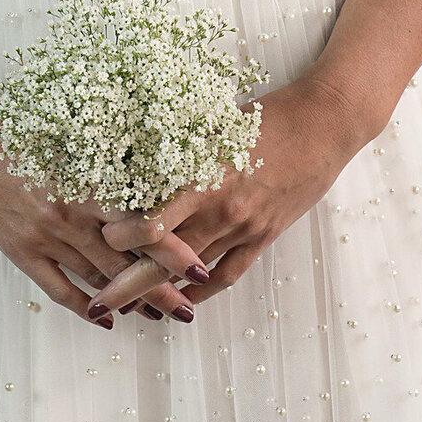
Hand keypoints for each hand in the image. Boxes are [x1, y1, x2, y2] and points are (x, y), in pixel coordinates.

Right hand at [0, 91, 217, 328]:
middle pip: (126, 264)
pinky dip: (86, 308)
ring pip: (98, 281)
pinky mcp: (23, 252)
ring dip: (129, 301)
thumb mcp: (68, 142)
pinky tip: (105, 320)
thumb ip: (102, 167)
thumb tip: (145, 181)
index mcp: (88, 186)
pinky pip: (60, 290)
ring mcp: (46, 238)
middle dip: (160, 289)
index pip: (142, 226)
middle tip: (187, 307)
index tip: (200, 268)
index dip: (172, 251)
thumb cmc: (19, 131)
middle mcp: (71, 217)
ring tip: (156, 316)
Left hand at [86, 78, 370, 314]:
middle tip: (97, 304)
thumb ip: (184, 147)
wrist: (324, 125)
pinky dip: (202, 290)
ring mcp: (245, 227)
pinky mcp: (265, 236)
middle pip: (166, 258)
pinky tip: (183, 300)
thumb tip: (142, 156)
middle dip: (129, 283)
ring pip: (194, 272)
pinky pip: (228, 274)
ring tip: (135, 308)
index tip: (101, 236)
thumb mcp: (218, 125)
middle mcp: (222, 209)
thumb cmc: (269, 114)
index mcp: (205, 175)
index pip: (154, 220)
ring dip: (163, 292)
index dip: (123, 235)